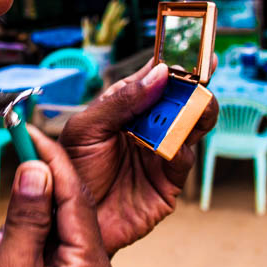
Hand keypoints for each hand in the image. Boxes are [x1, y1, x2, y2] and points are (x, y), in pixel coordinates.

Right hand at [0, 131, 114, 266]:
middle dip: (47, 170)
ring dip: (35, 193)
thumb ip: (25, 223)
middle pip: (72, 208)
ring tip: (15, 153)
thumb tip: (37, 170)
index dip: (52, 160)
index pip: (76, 202)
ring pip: (56, 224)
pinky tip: (11, 198)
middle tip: (21, 131)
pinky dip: (26, 221)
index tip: (29, 128)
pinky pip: (43, 244)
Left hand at [55, 58, 216, 254]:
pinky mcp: (168, 183)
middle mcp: (148, 127)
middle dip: (195, 82)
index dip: (176, 60)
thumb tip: (160, 74)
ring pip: (192, 125)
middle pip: (182, 98)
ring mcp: (161, 154)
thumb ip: (121, 101)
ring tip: (197, 101)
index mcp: (126, 108)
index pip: (156, 77)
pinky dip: (183, 147)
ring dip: (197, 110)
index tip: (193, 45)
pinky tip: (175, 142)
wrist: (63, 221)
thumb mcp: (86, 129)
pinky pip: (185, 160)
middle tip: (202, 69)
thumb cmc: (69, 172)